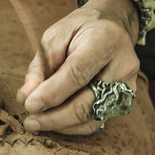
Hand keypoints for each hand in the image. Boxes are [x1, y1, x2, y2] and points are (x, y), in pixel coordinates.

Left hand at [17, 0, 139, 134]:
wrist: (111, 27)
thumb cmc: (79, 30)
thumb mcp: (54, 36)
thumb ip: (41, 66)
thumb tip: (26, 96)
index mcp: (105, 41)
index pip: (77, 74)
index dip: (52, 93)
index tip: (29, 105)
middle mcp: (122, 66)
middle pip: (87, 103)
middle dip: (54, 117)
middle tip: (30, 121)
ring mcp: (127, 87)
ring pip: (91, 118)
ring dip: (60, 125)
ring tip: (36, 123)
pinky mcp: (123, 101)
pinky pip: (96, 122)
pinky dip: (72, 127)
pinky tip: (54, 122)